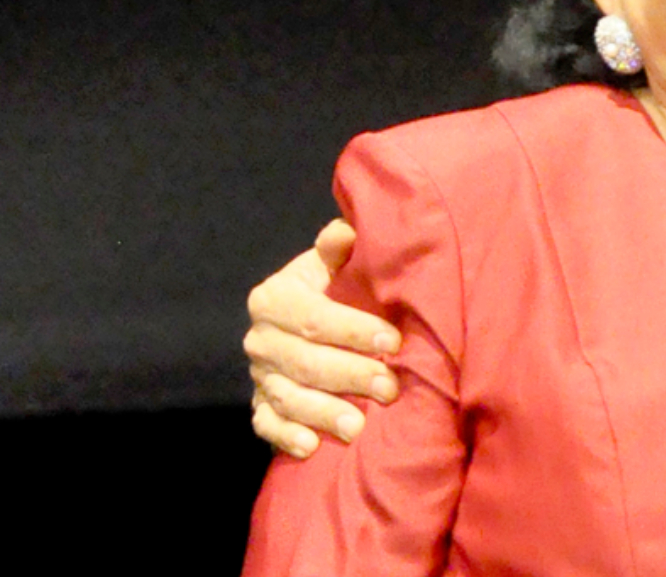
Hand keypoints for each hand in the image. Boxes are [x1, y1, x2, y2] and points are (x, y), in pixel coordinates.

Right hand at [244, 219, 401, 456]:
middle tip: (390, 388)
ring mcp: (259, 375)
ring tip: (358, 426)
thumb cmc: (336, 289)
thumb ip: (340, 250)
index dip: (354, 330)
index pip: (313, 317)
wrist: (310, 320)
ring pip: (287, 397)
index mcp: (274, 298)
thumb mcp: (336, 265)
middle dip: (349, 376)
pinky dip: (286, 436)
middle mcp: (260, 338)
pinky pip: (267, 424)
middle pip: (304, 361)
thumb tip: (348, 231)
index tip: (393, 343)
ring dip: (322, 412)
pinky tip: (311, 447)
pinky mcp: (260, 405)